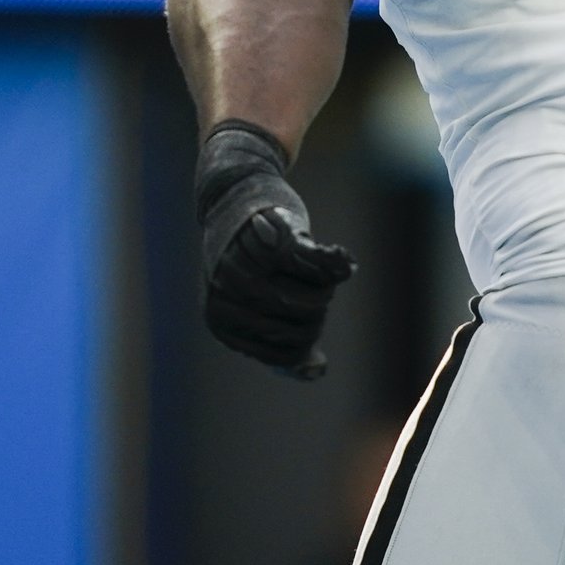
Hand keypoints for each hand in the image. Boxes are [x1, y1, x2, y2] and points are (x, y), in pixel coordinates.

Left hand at [195, 123, 356, 377]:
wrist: (234, 193)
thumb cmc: (250, 257)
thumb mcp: (257, 301)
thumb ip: (281, 338)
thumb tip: (315, 371)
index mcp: (221, 321)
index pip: (286, 351)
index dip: (308, 337)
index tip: (305, 315)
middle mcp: (230, 295)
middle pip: (305, 323)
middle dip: (319, 307)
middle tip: (311, 284)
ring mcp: (249, 266)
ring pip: (315, 295)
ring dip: (326, 283)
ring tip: (313, 266)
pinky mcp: (274, 235)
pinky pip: (317, 263)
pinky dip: (335, 263)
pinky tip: (344, 262)